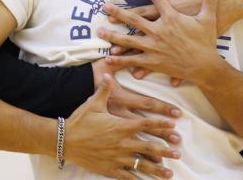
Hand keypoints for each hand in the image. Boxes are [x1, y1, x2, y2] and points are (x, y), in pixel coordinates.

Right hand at [65, 73, 179, 178]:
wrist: (64, 140)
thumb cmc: (80, 119)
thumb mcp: (93, 102)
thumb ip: (104, 89)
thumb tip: (109, 74)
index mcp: (121, 123)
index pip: (146, 121)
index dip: (161, 121)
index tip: (174, 122)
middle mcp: (122, 141)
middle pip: (148, 145)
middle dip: (165, 148)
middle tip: (178, 150)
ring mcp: (116, 157)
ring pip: (141, 163)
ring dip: (157, 167)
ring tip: (170, 172)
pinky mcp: (109, 168)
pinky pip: (127, 176)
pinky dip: (138, 179)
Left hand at [98, 0, 220, 84]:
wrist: (206, 66)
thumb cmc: (207, 41)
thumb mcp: (209, 17)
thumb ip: (209, 0)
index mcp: (172, 18)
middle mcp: (159, 31)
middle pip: (135, 19)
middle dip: (118, 13)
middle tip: (104, 8)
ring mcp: (154, 47)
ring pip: (129, 40)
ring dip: (113, 36)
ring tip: (99, 33)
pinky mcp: (154, 62)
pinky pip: (133, 60)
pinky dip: (121, 61)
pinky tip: (108, 60)